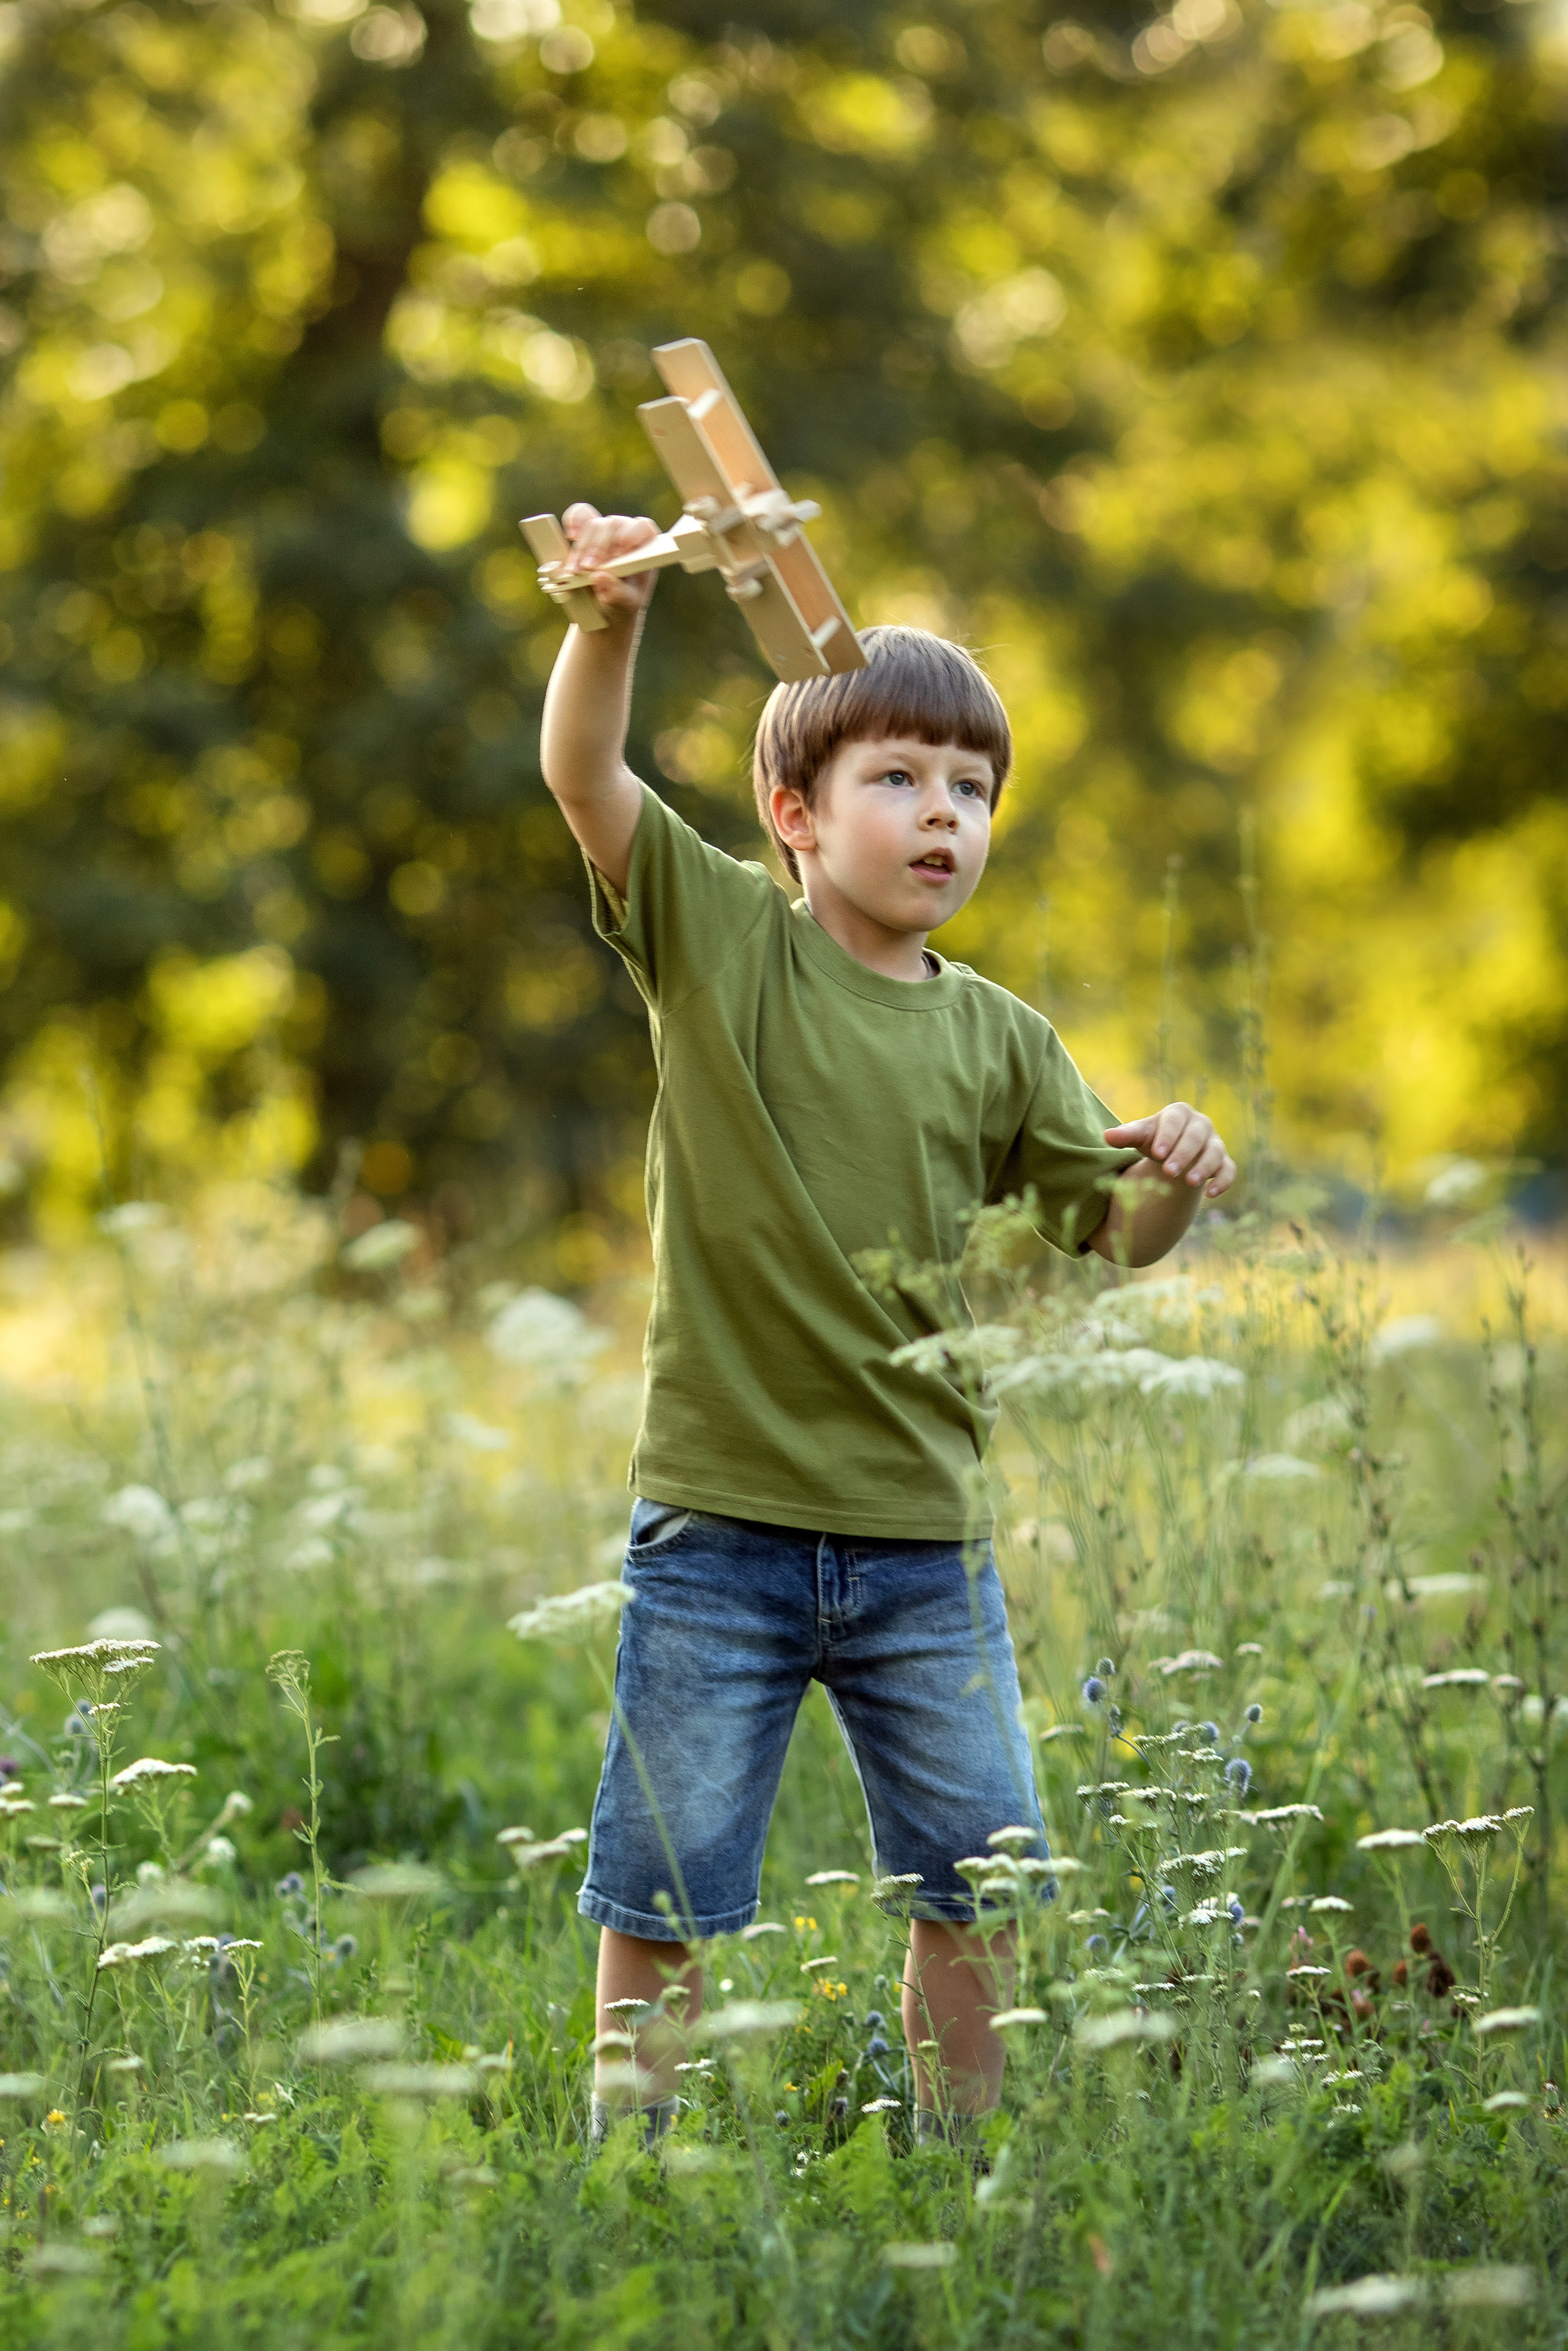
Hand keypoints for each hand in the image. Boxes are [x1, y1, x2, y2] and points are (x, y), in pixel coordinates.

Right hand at [562, 503, 660, 618]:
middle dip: (600, 546)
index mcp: (645, 548)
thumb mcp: (624, 604)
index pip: (643, 528)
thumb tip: (600, 576)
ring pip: (594, 524)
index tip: (618, 553)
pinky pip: (580, 516)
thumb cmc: (622, 602)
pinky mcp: (588, 532)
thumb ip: (617, 593)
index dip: (630, 536)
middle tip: (590, 568)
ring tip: (576, 570)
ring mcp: (607, 531)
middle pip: (614, 524)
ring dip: (583, 547)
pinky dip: (573, 522)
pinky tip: (571, 535)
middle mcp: (627, 534)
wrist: (606, 606)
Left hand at [1104, 1103, 1236, 1198]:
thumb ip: (1126, 1136)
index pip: (1175, 1121)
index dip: (1168, 1136)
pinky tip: (1211, 1194)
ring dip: (1203, 1167)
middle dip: (1183, 1154)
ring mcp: (1215, 1143)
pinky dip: (1223, 1181)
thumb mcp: (1139, 1137)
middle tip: (1168, 1172)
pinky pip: (1229, 1170)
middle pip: (1196, 1137)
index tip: (1156, 1153)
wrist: (1172, 1154)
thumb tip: (1107, 1136)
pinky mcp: (1224, 1161)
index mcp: (1179, 1113)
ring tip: (1189, 1182)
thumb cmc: (1154, 1141)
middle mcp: (1201, 1125)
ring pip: (1215, 1152)